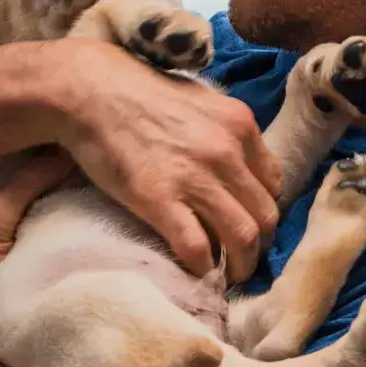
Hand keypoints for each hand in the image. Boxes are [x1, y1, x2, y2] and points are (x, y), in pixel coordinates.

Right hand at [46, 40, 281, 283]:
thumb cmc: (140, 93)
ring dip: (240, 265)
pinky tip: (198, 272)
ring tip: (229, 274)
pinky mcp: (159, 199)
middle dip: (260, 245)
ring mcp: (195, 177)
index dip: (265, 210)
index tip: (252, 223)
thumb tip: (237, 169)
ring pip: (242, 237)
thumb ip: (225, 133)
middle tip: (244, 257)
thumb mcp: (201, 102)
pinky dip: (204, 268)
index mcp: (240, 125)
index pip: (274, 183)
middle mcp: (227, 152)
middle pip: (265, 215)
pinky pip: (197, 247)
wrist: (91, 92)